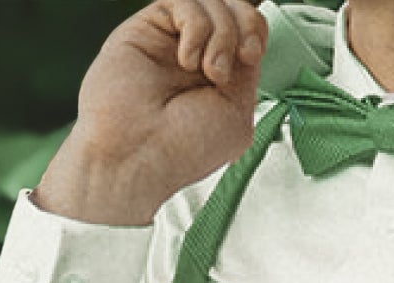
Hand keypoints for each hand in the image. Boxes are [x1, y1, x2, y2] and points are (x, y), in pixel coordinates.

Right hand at [33, 0, 269, 225]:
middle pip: (233, 6)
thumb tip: (244, 41)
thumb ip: (247, 71)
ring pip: (211, 2)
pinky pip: (183, 1)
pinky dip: (196, 26)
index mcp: (217, 75)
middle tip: (237, 60)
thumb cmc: (183, 148)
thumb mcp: (238, 112)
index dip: (255, 30)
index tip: (251, 56)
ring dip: (222, 32)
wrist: (138, 156)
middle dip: (244, 25)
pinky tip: (187, 59)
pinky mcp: (144, 29)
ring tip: (210, 70)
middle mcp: (193, 54)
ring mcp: (168, 41)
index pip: (247, 28)